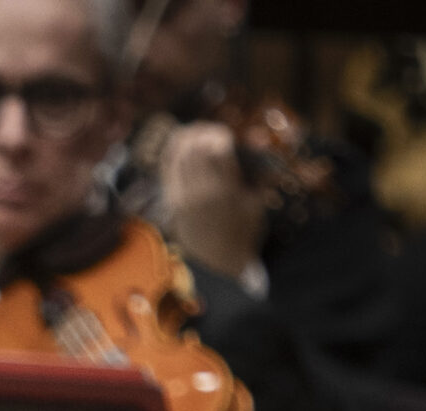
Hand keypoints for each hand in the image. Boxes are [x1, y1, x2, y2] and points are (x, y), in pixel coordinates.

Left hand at [160, 122, 269, 278]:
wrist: (219, 263)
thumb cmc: (243, 232)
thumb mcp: (256, 202)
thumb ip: (257, 171)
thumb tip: (257, 138)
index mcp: (224, 192)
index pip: (218, 149)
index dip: (222, 136)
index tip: (228, 138)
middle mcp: (201, 194)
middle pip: (196, 148)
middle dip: (205, 133)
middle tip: (213, 133)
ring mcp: (183, 198)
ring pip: (178, 155)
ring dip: (188, 138)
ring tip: (197, 132)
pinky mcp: (172, 203)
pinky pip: (167, 169)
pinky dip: (172, 152)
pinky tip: (180, 143)